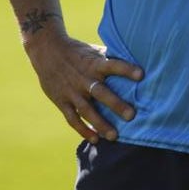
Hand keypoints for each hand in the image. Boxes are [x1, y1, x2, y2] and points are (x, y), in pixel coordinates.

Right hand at [23, 27, 142, 143]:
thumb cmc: (78, 51)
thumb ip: (111, 59)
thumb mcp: (93, 51)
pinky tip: (95, 140)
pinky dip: (83, 130)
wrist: (47, 49)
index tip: (141, 75)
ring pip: (87, 110)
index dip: (126, 69)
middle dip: (116, 104)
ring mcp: (71, 91)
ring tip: (114, 136)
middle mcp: (84, 78)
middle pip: (101, 93)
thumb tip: (137, 61)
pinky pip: (72, 118)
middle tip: (131, 116)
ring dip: (100, 124)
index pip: (113, 65)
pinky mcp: (61, 101)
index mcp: (94, 64)